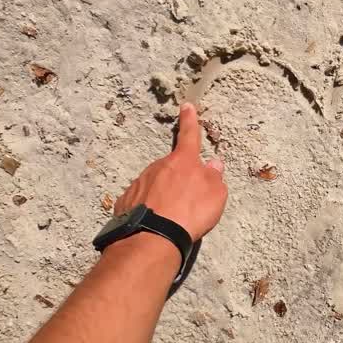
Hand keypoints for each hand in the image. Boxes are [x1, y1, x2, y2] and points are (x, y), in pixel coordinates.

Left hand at [113, 103, 227, 239]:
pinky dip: (149, 206)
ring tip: (171, 215)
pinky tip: (154, 220)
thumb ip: (215, 178)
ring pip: (155, 182)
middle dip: (179, 177)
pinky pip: (141, 199)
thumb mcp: (216, 196)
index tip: (187, 106)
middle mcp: (159, 166)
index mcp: (183, 161)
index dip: (190, 120)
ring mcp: (140, 181)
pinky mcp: (126, 200)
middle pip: (172, 166)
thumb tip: (214, 164)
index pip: (189, 135)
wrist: (154, 237)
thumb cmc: (191, 213)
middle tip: (187, 199)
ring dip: (163, 193)